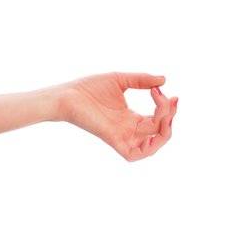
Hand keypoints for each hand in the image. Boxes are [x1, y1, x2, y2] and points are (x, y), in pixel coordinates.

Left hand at [57, 72, 177, 161]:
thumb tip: (164, 80)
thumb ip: (141, 80)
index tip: (159, 88)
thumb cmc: (88, 88)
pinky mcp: (112, 140)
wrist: (66, 95)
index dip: (167, 107)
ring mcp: (121, 136)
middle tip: (169, 98)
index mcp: (131, 118)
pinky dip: (149, 148)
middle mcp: (128, 129)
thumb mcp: (120, 80)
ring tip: (164, 110)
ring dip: (165, 129)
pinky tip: (154, 127)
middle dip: (169, 114)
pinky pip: (134, 155)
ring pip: (153, 145)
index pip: (158, 120)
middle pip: (160, 131)